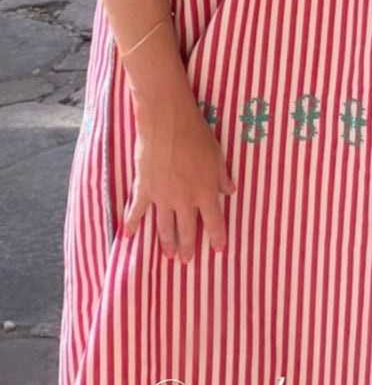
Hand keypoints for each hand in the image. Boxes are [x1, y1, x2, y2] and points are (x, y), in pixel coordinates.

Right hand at [125, 99, 235, 260]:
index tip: (217, 250)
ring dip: (166, 242)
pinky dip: (132, 224)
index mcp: (205, 192)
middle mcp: (184, 200)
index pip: (214, 222)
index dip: (217, 237)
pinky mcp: (144, 189)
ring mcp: (162, 197)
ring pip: (164, 227)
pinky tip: (127, 236)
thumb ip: (222, 176)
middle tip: (186, 261)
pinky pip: (137, 211)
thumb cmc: (196, 135)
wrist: (168, 124)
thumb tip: (230, 191)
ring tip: (168, 255)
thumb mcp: (217, 155)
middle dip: (188, 247)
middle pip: (187, 230)